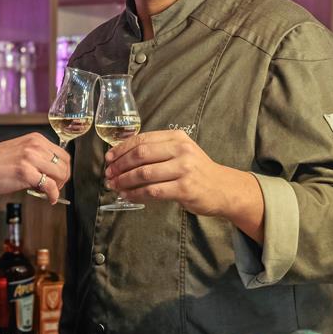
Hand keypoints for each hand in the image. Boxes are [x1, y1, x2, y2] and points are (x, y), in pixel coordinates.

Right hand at [0, 133, 70, 204]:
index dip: (63, 169)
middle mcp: (34, 146)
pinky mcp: (25, 172)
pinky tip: (49, 199)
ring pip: (60, 174)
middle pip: (65, 164)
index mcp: (34, 139)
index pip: (62, 153)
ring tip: (48, 193)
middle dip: (63, 179)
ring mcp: (30, 158)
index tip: (57, 178)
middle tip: (54, 187)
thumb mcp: (18, 151)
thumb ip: (35, 157)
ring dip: (58, 187)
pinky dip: (53, 195)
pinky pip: (50, 186)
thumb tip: (51, 172)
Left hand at [105, 130, 242, 217]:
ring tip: (114, 186)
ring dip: (124, 181)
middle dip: (119, 165)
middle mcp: (181, 150)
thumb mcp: (180, 152)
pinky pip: (152, 191)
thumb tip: (120, 157)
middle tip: (108, 174)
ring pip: (144, 173)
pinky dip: (135, 194)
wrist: (224, 188)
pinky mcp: (185, 188)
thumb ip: (156, 150)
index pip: (142, 140)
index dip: (121, 149)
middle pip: (140, 155)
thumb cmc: (196, 171)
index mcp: (177, 137)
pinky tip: (127, 196)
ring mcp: (184, 169)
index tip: (108, 158)